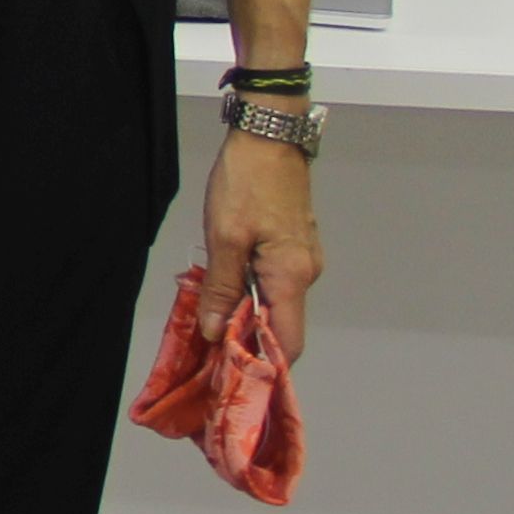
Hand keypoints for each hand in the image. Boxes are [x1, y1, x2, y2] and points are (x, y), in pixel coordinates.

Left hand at [199, 126, 323, 360]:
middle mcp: (305, 272)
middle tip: (208, 350)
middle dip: (247, 339)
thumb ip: (222, 287)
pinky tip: (221, 287)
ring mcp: (302, 258)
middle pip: (280, 323)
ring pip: (274, 301)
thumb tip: (218, 333)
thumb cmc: (246, 183)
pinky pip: (272, 280)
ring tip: (209, 319)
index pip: (288, 341)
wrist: (269, 136)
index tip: (234, 377)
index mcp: (292, 276)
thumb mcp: (224, 237)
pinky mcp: (292, 244)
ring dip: (244, 312)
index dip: (264, 364)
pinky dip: (249, 290)